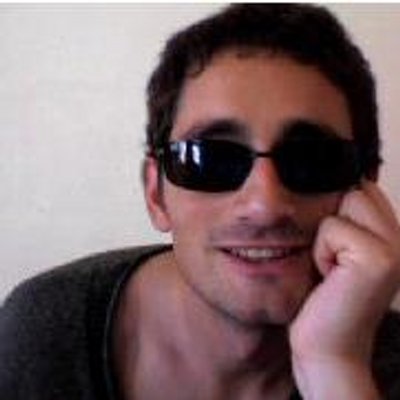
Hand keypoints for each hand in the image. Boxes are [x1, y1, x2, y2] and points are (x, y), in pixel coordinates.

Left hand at [289, 181, 399, 398]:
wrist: (326, 349)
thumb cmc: (322, 300)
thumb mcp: (335, 254)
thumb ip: (344, 222)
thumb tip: (329, 183)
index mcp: (391, 237)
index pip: (363, 189)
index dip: (339, 209)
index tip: (331, 241)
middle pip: (355, 190)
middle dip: (333, 221)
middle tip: (331, 260)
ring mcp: (394, 248)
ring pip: (344, 202)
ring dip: (326, 235)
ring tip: (330, 267)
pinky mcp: (378, 259)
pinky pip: (332, 228)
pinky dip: (321, 251)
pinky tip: (329, 277)